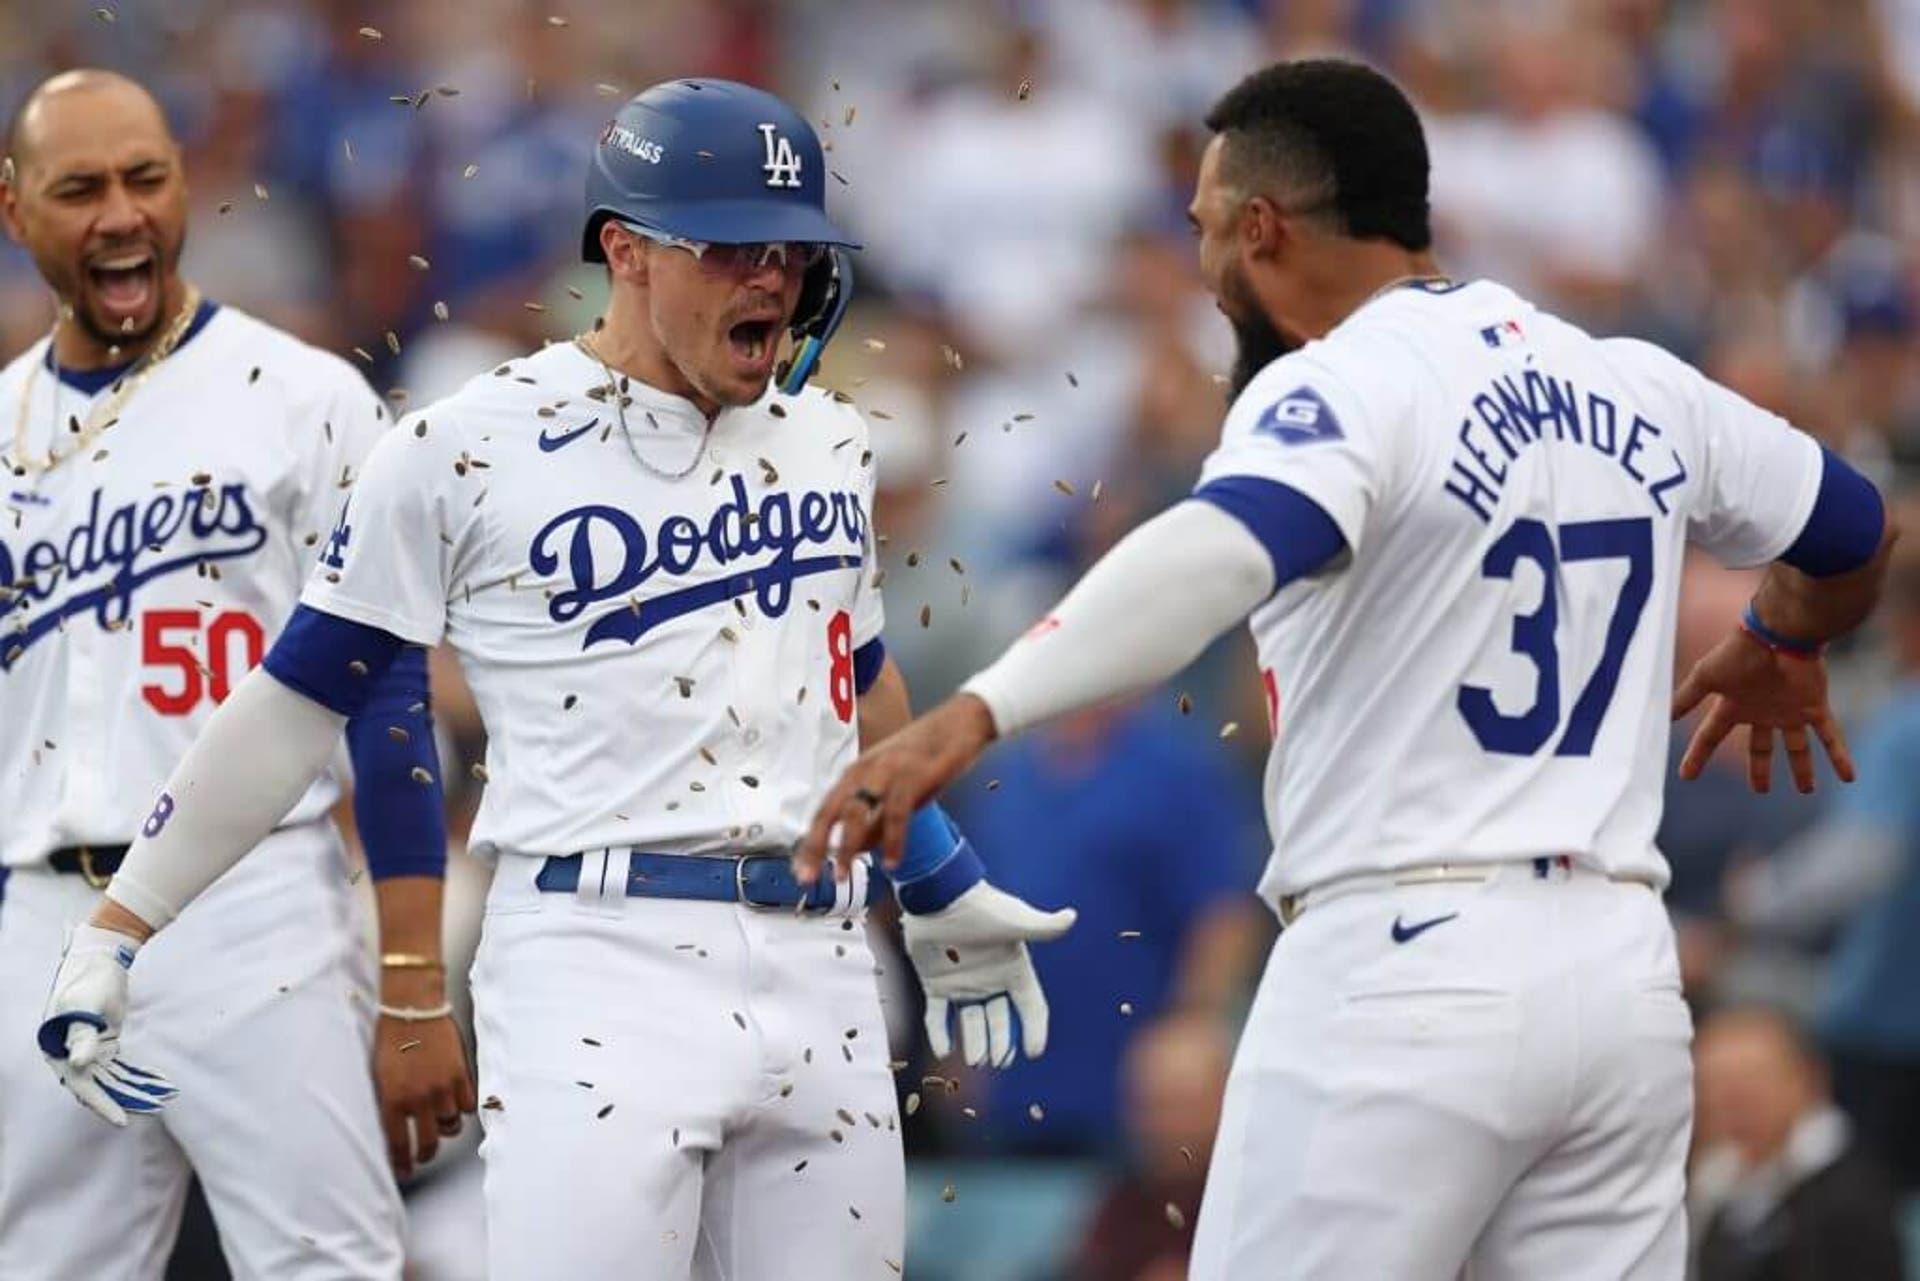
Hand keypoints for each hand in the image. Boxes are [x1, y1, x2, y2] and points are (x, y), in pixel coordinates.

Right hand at [36, 924, 177, 1125]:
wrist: (99, 960)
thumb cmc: (89, 981)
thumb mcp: (84, 1006)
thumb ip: (82, 1035)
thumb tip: (80, 1064)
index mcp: (59, 1051)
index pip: (81, 1086)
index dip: (101, 1105)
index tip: (122, 1122)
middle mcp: (71, 1056)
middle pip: (100, 1087)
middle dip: (126, 1099)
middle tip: (155, 1108)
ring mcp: (88, 1051)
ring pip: (113, 1079)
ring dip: (136, 1089)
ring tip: (164, 1096)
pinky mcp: (105, 1045)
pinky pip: (122, 1067)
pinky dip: (139, 1074)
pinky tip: (159, 1081)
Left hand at [375, 970, 475, 1178]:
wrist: (412, 1008)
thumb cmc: (390, 1038)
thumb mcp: (379, 1076)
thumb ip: (389, 1103)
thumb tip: (395, 1126)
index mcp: (393, 1101)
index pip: (399, 1145)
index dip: (402, 1164)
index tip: (404, 1171)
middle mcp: (418, 1099)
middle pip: (429, 1143)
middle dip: (425, 1155)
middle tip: (423, 1156)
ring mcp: (442, 1088)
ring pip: (450, 1125)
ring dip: (444, 1127)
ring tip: (439, 1121)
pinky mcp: (460, 1075)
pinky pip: (466, 1106)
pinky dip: (461, 1108)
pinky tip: (454, 1103)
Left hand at [797, 694, 996, 887]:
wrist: (959, 723)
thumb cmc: (927, 756)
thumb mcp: (894, 787)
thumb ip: (875, 817)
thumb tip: (857, 850)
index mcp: (857, 772)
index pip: (824, 811)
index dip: (811, 842)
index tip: (803, 869)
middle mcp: (865, 770)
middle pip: (830, 811)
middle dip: (816, 846)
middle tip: (808, 877)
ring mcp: (887, 771)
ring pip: (857, 812)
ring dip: (847, 847)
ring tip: (844, 874)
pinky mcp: (912, 776)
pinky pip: (896, 814)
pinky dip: (892, 841)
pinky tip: (891, 861)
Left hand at [903, 882, 1075, 1067]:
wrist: (939, 896)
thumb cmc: (980, 908)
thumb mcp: (1014, 920)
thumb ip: (1042, 926)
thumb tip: (1071, 917)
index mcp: (1013, 969)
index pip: (1031, 1005)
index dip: (1035, 1028)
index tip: (1034, 1052)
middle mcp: (990, 980)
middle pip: (1000, 1020)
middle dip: (1001, 1044)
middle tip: (998, 1062)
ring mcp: (962, 983)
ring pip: (971, 1023)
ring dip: (974, 1043)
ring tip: (976, 1061)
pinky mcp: (935, 983)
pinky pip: (937, 1016)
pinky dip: (939, 1033)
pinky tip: (943, 1051)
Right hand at [1673, 630, 1852, 793]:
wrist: (1777, 634)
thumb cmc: (1738, 653)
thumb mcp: (1705, 677)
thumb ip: (1685, 698)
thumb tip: (1660, 718)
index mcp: (1734, 705)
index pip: (1711, 736)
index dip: (1697, 756)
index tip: (1686, 775)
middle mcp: (1762, 711)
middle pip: (1760, 746)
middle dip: (1760, 768)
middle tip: (1760, 790)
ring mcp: (1789, 710)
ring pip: (1796, 746)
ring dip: (1802, 769)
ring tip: (1806, 790)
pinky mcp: (1814, 707)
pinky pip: (1829, 737)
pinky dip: (1839, 757)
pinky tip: (1848, 777)